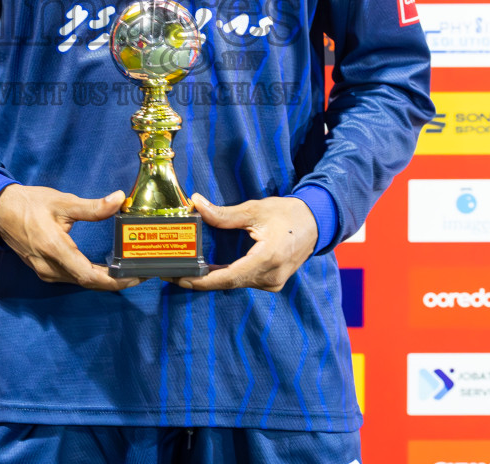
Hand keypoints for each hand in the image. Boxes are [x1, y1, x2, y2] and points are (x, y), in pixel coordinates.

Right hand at [0, 185, 141, 291]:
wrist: (0, 211)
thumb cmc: (30, 204)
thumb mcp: (63, 202)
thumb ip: (92, 207)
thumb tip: (118, 200)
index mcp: (55, 249)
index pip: (89, 275)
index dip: (114, 280)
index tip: (134, 276)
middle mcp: (49, 266)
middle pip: (87, 282)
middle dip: (115, 281)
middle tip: (138, 273)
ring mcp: (45, 271)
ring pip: (79, 282)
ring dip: (103, 280)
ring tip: (126, 270)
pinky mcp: (44, 270)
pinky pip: (71, 278)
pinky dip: (90, 276)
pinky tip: (104, 268)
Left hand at [174, 193, 317, 292]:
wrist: (316, 223)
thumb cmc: (288, 214)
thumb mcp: (255, 210)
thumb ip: (224, 214)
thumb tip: (197, 204)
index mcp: (268, 259)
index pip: (228, 277)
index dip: (201, 280)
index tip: (179, 277)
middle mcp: (271, 277)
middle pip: (228, 283)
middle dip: (199, 280)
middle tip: (172, 272)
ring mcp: (273, 283)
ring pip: (235, 284)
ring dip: (210, 279)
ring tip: (184, 271)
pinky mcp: (272, 282)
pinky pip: (243, 282)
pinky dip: (224, 277)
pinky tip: (206, 272)